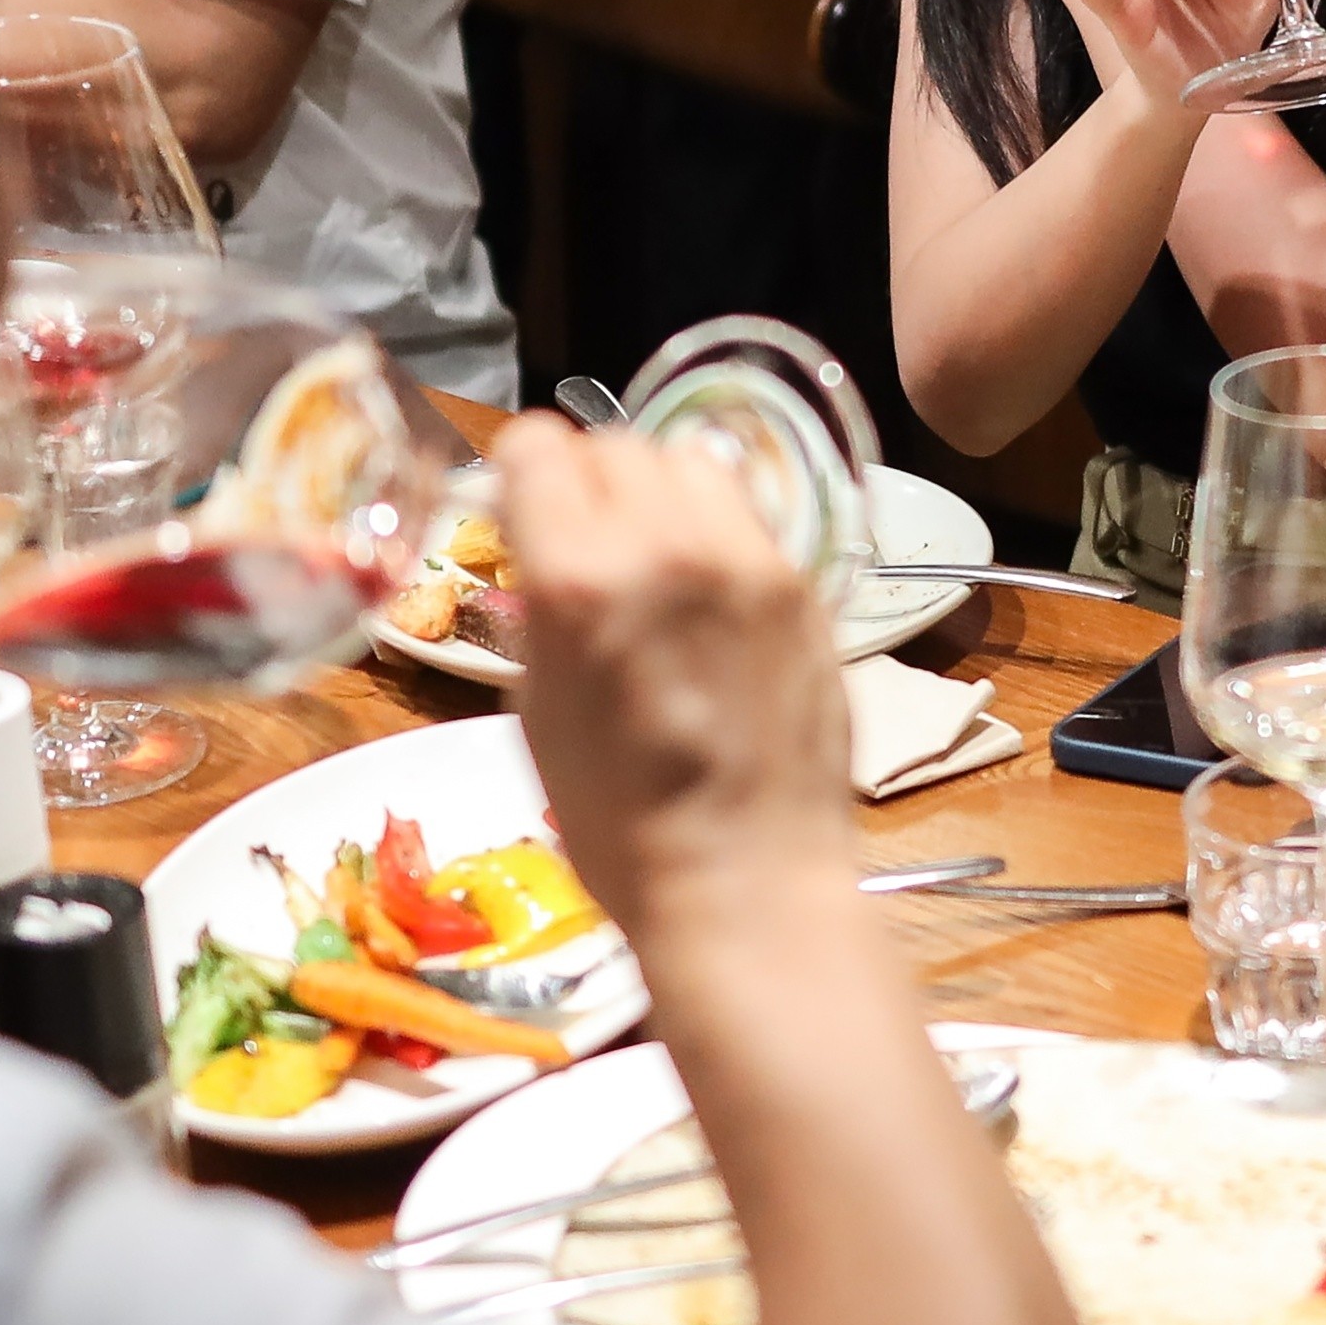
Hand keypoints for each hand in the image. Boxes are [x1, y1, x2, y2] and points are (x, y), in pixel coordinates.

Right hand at [493, 417, 862, 935]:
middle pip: (616, 443)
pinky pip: (747, 514)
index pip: (540, 446)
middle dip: (588, 481)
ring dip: (658, 491)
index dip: (522, 473)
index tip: (523, 507)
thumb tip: (549, 551)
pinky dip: (715, 530)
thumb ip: (543, 606)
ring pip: (690, 459)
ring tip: (651, 555)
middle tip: (585, 540)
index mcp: (580, 580)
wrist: (747, 880)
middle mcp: (668, 547)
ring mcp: (749, 560)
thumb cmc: (618, 821)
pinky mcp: (803, 584)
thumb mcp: (538, 709)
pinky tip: (707, 591)